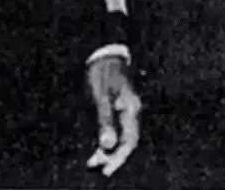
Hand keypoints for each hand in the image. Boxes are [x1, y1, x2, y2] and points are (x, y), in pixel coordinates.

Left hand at [85, 56, 140, 176]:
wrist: (102, 55)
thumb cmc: (102, 74)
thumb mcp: (101, 97)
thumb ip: (105, 121)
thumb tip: (107, 144)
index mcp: (131, 109)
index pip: (130, 140)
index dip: (120, 157)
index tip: (107, 169)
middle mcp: (130, 112)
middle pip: (127, 142)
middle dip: (114, 157)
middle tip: (100, 169)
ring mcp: (124, 112)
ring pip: (120, 138)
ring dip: (108, 151)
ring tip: (93, 162)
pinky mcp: (116, 110)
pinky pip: (114, 130)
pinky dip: (106, 141)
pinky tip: (96, 149)